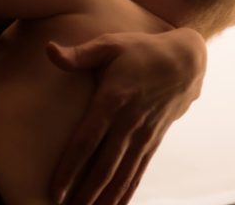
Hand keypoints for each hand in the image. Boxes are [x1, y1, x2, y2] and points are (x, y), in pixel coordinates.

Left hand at [46, 28, 206, 204]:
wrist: (184, 62)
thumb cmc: (140, 50)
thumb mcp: (109, 44)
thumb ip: (78, 54)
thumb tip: (49, 50)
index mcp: (113, 99)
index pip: (87, 139)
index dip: (70, 165)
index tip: (55, 187)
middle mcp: (129, 122)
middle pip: (104, 165)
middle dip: (85, 191)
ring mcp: (143, 135)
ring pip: (122, 174)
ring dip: (105, 197)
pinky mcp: (153, 141)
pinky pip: (138, 172)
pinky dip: (126, 192)